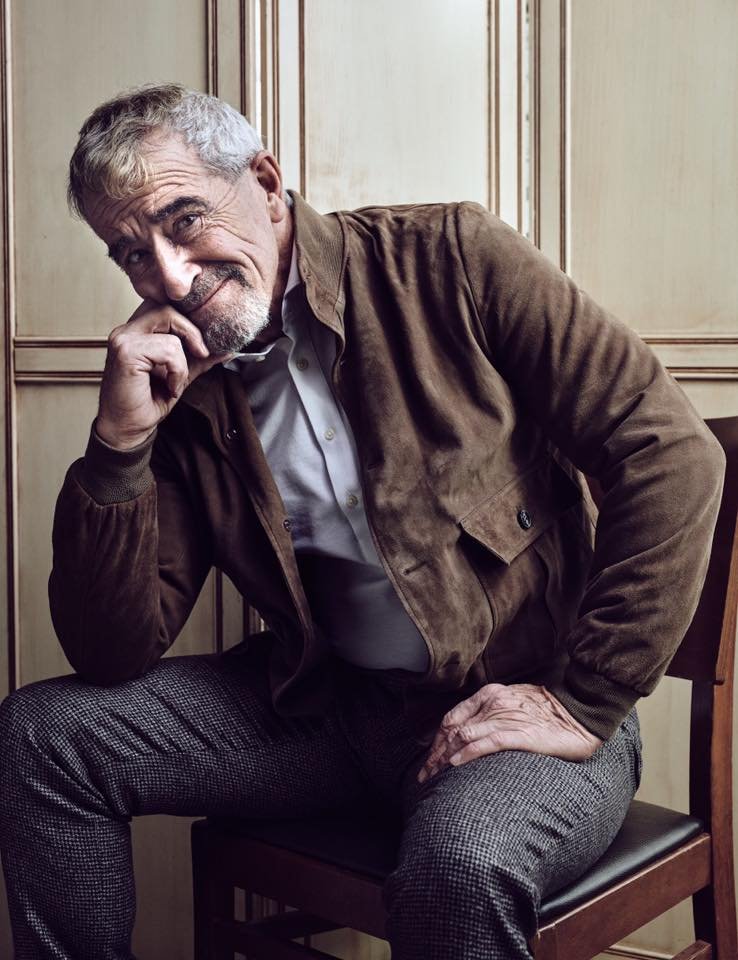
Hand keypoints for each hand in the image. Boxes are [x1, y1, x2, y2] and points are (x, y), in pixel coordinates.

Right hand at [96, 300, 231, 448]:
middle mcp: (127, 330)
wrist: (128, 429)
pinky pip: (168, 348)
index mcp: (138, 331)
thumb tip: (227, 347)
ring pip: (170, 323)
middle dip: (192, 329)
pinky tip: (170, 387)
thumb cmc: (148, 402)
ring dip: (183, 358)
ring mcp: (123, 339)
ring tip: (177, 380)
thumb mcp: (181, 375)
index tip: (203, 342)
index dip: (188, 318)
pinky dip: (177, 370)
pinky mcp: (126, 352)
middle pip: (167, 306)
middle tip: (202, 353)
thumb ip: (199, 358)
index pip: (166, 306)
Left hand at [417, 683, 601, 782]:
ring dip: (444, 759)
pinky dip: (466, 754)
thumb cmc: (549, 712)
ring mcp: (505, 718)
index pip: (452, 717)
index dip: (436, 739)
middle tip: (424, 775)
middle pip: (452, 729)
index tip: (429, 758)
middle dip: (434, 754)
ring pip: (463, 737)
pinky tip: (454, 766)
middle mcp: (493, 703)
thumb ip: (492, 712)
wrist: (579, 712)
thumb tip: (470, 733)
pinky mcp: (519, 734)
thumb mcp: (514, 703)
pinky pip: (485, 744)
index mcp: (490, 694)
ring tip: (433, 777)